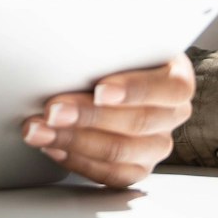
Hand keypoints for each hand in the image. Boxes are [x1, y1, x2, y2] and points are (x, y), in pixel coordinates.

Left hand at [21, 53, 194, 186]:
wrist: (116, 76)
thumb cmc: (117, 56)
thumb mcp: (120, 43)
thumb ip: (109, 48)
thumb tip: (74, 45)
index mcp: (177, 80)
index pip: (167, 88)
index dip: (133, 90)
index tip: (100, 90)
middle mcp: (172, 115)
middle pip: (136, 123)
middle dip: (88, 117)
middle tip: (53, 110)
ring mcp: (156, 145)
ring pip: (119, 152)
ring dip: (73, 141)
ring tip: (40, 130)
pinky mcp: (137, 168)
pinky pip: (109, 174)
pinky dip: (76, 160)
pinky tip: (53, 147)